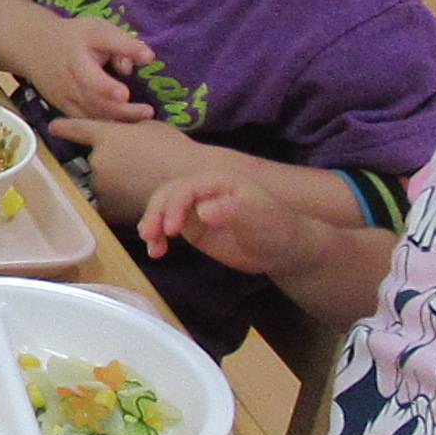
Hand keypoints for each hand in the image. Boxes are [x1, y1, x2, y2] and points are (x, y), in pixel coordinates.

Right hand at [17, 15, 157, 122]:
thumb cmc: (75, 37)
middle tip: (147, 111)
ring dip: (116, 119)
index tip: (124, 94)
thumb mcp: (98, 29)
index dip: (106, 85)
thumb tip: (147, 58)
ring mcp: (64, 96)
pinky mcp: (64, 108)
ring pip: (90, 113)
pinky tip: (126, 124)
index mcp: (76, 56)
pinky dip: (104, 125)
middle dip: (120, 108)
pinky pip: (85, 121)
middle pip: (93, 99)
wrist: (35, 48)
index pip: (91, 71)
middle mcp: (68, 79)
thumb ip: (122, 43)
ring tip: (143, 119)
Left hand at [45, 116, 202, 223]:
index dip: (64, 128)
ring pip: (102, 183)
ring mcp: (102, 186)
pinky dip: (119, 200)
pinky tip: (139, 196)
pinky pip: (109, 203)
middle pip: (95, 160)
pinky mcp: (110, 208)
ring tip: (142, 181)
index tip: (53, 127)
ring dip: (115, 183)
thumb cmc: (175, 149)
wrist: (189, 181)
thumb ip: (127, 128)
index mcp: (107, 136)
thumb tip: (121, 131)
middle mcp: (97, 160)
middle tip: (137, 164)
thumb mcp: (150, 127)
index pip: (77, 129)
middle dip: (110, 162)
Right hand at [138, 173, 315, 269]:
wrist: (285, 250)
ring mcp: (196, 210)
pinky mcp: (193, 228)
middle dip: (156, 213)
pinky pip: (167, 228)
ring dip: (151, 225)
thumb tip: (202, 211)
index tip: (172, 230)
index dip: (174, 206)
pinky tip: (156, 253)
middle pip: (168, 194)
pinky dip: (158, 238)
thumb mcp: (260, 217)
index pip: (186, 187)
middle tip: (150, 236)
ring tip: (151, 247)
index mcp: (218, 182)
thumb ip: (233, 210)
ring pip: (163, 210)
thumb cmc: (278, 228)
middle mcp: (202, 192)